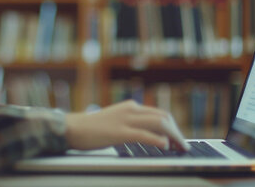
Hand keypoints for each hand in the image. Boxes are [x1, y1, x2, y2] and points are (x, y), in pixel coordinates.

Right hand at [65, 100, 189, 151]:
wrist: (71, 128)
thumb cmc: (90, 128)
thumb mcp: (114, 122)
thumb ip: (129, 124)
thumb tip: (146, 135)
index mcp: (130, 107)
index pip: (159, 113)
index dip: (173, 126)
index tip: (178, 139)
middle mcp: (131, 109)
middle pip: (163, 117)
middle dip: (177, 131)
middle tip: (183, 146)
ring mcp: (125, 120)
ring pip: (158, 123)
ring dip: (173, 136)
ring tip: (180, 148)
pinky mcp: (119, 132)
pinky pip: (143, 134)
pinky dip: (157, 139)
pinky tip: (165, 146)